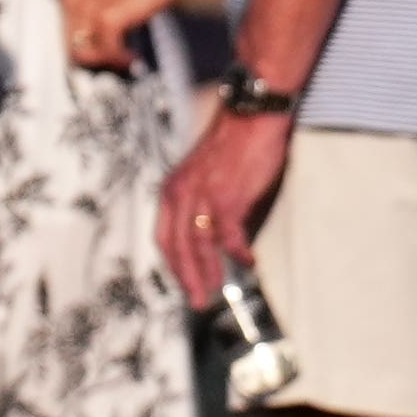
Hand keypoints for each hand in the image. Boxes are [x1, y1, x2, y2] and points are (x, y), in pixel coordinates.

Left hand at [57, 0, 187, 69]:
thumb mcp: (105, 0)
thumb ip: (94, 20)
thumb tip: (95, 47)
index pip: (64, 36)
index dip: (83, 52)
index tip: (99, 58)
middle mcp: (74, 2)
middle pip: (72, 47)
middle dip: (94, 59)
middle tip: (112, 62)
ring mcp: (89, 10)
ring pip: (87, 53)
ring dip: (107, 60)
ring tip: (124, 59)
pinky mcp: (107, 18)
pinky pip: (108, 50)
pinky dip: (120, 57)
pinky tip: (131, 56)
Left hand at [158, 102, 293, 300]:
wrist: (252, 115)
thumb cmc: (236, 142)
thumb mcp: (207, 173)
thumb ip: (204, 202)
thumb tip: (217, 234)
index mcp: (173, 188)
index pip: (164, 236)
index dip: (173, 265)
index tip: (185, 282)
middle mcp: (181, 193)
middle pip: (177, 247)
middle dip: (187, 278)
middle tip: (198, 301)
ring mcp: (203, 197)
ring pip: (198, 246)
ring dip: (208, 272)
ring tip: (217, 290)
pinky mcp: (227, 198)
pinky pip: (229, 236)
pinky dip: (238, 252)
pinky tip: (248, 262)